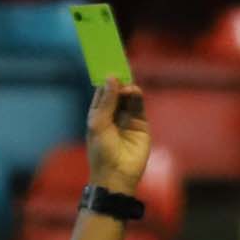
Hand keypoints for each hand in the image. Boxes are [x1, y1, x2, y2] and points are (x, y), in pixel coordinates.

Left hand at [84, 79, 150, 195]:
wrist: (116, 175)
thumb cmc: (101, 152)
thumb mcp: (98, 124)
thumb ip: (106, 101)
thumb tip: (112, 78)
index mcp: (98, 115)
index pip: (103, 92)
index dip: (106, 80)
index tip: (108, 64)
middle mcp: (113, 115)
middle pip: (118, 92)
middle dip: (119, 81)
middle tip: (121, 69)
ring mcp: (127, 119)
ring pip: (129, 98)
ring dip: (128, 89)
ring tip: (128, 87)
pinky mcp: (141, 125)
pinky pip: (139, 107)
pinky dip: (137, 97)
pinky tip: (134, 91)